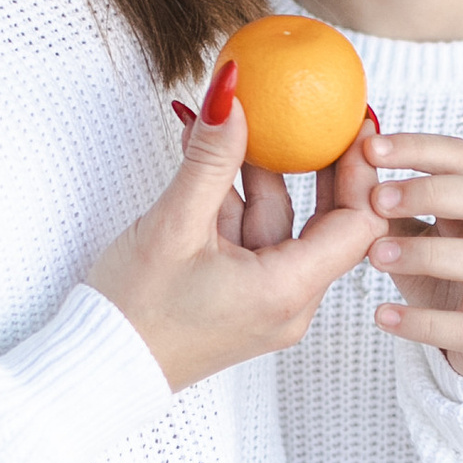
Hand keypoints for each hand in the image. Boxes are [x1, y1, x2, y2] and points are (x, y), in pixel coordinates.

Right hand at [88, 60, 374, 389]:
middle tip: (312, 110)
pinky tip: (208, 156)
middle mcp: (289, 301)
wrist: (100, 366)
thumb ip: (210, 159)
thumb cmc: (135, 312)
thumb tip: (232, 96)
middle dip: (315, 162)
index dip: (362, 170)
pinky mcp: (241, 295)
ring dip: (258, 172)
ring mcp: (266, 300)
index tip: (353, 123)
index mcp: (287, 291)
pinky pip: (252, 236)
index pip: (359, 224)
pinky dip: (234, 198)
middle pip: (326, 220)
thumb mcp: (175, 225)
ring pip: (279, 222)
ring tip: (230, 120)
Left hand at [357, 130, 462, 380]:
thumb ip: (385, 203)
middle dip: (432, 192)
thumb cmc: (445, 275)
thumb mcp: (414, 233)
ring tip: (374, 257)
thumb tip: (345, 156)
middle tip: (376, 199)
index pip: (461, 160)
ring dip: (426, 253)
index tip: (370, 147)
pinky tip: (382, 315)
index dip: (420, 148)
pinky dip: (422, 322)